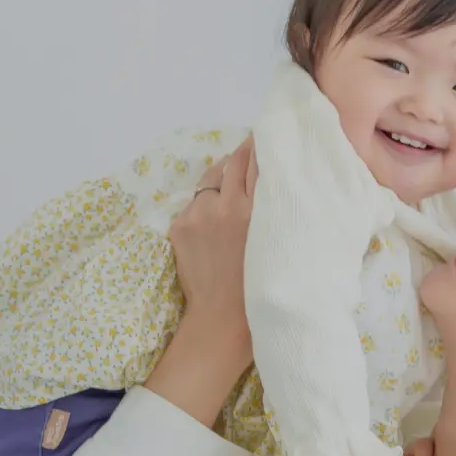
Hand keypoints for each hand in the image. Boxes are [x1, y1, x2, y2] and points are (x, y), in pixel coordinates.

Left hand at [168, 135, 257, 314]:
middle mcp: (225, 205)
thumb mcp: (276, 241)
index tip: (267, 137)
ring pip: (210, 181)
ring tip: (231, 191)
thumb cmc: (260, 285)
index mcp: (254, 210)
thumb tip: (273, 179)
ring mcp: (198, 214)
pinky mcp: (179, 225)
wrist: (222, 318)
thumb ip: (273, 208)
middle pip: (233, 162)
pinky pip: (194, 204)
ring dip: (221, 181)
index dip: (261, 145)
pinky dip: (205, 207)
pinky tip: (213, 223)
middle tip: (252, 149)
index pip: (257, 162)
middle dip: (242, 154)